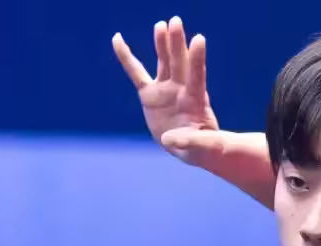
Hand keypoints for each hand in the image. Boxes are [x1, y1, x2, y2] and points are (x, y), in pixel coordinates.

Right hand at [112, 17, 226, 165]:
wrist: (191, 148)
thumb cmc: (203, 148)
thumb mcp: (202, 147)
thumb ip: (190, 142)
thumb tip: (168, 141)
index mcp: (196, 101)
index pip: (197, 77)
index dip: (197, 59)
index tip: (199, 39)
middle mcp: (181, 90)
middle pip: (179, 63)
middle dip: (177, 43)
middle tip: (175, 22)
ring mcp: (165, 90)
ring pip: (163, 62)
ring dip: (162, 44)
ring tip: (161, 25)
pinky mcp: (150, 95)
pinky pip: (135, 73)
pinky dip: (126, 57)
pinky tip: (117, 38)